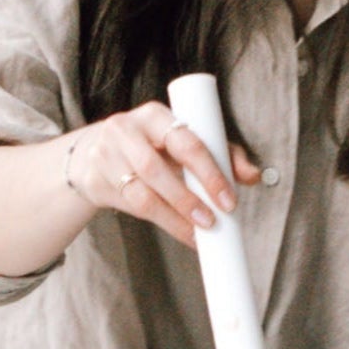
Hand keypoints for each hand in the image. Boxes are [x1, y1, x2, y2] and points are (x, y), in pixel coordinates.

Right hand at [60, 103, 260, 249]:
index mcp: (155, 115)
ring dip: (174, 217)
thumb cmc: (154, 146)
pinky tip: (182, 232)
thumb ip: (222, 154)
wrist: (94, 154)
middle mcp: (126, 130)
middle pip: (156, 168)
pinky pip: (131, 206)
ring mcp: (106, 156)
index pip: (185, 141)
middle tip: (213, 221)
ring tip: (198, 233)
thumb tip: (253, 175)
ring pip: (141, 193)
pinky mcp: (96, 180)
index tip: (229, 200)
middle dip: (188, 199)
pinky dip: (162, 222)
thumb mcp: (185, 141)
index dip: (209, 172)